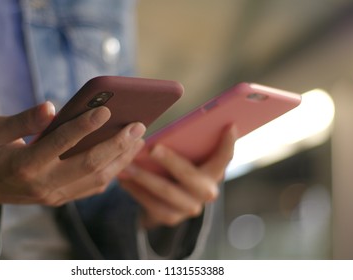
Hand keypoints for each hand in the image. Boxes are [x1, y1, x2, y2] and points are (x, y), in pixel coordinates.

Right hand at [0, 102, 144, 214]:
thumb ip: (25, 120)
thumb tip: (52, 107)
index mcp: (24, 165)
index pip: (60, 143)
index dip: (84, 126)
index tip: (106, 110)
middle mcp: (43, 184)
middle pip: (89, 165)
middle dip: (117, 145)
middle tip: (138, 126)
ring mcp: (54, 196)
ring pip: (96, 180)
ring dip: (121, 159)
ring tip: (139, 139)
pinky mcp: (60, 200)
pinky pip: (92, 188)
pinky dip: (112, 172)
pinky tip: (124, 155)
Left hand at [119, 126, 236, 228]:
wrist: (169, 201)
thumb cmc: (179, 165)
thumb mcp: (186, 156)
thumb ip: (185, 144)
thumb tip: (163, 127)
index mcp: (214, 172)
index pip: (225, 157)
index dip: (228, 143)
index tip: (228, 125)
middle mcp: (207, 192)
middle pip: (189, 175)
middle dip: (170, 161)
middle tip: (152, 148)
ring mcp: (189, 207)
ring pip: (166, 191)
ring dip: (144, 177)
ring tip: (126, 165)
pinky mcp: (171, 217)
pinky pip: (152, 204)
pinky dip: (136, 190)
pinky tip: (124, 179)